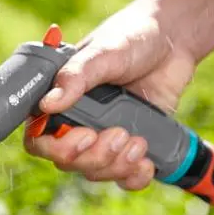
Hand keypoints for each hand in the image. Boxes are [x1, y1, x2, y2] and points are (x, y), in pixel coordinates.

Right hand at [24, 2, 197, 190]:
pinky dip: (134, 177)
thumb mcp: (103, 52)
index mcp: (58, 102)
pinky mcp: (128, 147)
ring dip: (116, 165)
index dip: (56, 148)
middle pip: (68, 162)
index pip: (39, 139)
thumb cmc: (132, 36)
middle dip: (95, 157)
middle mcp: (75, 123)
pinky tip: (147, 163)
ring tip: (138, 141)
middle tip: (121, 134)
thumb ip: (76, 76)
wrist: (174, 39)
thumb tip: (48, 103)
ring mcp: (102, 137)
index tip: (86, 136)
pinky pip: (123, 178)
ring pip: (95, 172)